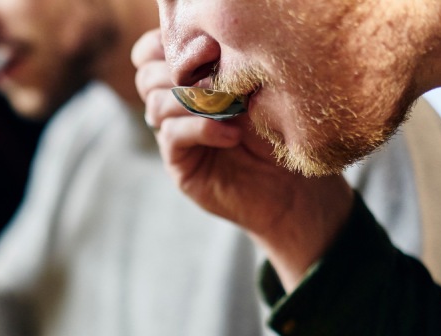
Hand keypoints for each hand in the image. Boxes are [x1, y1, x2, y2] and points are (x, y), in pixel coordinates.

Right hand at [131, 29, 354, 290]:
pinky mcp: (178, 163)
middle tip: (216, 73)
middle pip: (146, 75)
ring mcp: (173, 135)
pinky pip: (172, 136)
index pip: (150, 52)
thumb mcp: (254, 88)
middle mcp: (174, 105)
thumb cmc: (278, 130)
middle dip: (178, 70)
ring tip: (230, 107)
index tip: (207, 46)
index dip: (165, 44)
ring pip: (156, 104)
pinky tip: (230, 135)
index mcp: (187, 79)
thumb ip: (224, 66)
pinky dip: (200, 128)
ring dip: (192, 99)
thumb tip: (205, 45)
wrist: (293, 186)